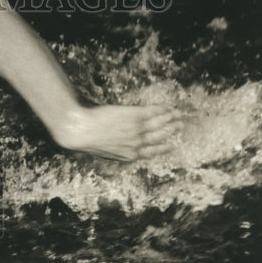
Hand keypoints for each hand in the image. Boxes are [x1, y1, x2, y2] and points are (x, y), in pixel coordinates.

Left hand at [53, 104, 182, 160]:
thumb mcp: (105, 153)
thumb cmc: (87, 142)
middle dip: (172, 131)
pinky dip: (163, 109)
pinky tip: (168, 106)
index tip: (171, 146)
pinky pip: (154, 112)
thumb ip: (119, 151)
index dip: (163, 148)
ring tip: (179, 115)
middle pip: (160, 137)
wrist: (81, 130)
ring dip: (172, 118)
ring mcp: (138, 129)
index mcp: (130, 155)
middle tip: (180, 126)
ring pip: (160, 123)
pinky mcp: (136, 115)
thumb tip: (123, 147)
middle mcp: (137, 144)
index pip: (152, 152)